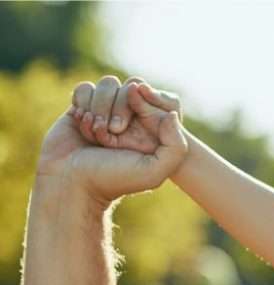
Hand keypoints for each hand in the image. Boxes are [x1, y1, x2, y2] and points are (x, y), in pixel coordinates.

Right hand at [38, 76, 186, 205]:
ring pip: (107, 84)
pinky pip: (85, 88)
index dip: (142, 102)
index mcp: (151, 130)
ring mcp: (106, 110)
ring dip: (100, 107)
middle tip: (112, 133)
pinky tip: (81, 124)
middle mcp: (130, 118)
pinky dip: (82, 103)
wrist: (71, 182)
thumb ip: (175, 146)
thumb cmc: (113, 179)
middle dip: (119, 108)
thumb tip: (172, 114)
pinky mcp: (81, 107)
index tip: (125, 124)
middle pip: (130, 87)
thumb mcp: (154, 171)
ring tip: (95, 132)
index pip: (153, 97)